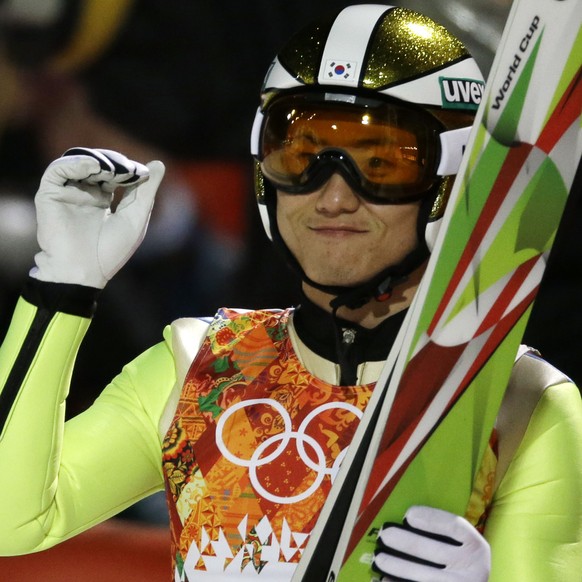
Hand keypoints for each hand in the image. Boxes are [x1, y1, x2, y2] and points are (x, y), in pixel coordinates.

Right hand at [30, 147, 164, 288]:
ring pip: (79, 162)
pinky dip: (76, 163)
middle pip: (99, 165)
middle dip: (116, 163)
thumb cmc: (111, 251)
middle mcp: (84, 195)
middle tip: (129, 169)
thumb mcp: (136, 217)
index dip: (129, 169)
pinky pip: (58, 170)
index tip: (141, 173)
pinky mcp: (50, 195)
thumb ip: (147, 190)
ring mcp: (67, 194)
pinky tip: (94, 166)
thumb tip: (159, 163)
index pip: (116, 173)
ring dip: (99, 160)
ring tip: (114, 168)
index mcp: (103, 201)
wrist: (83, 271)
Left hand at [373, 505, 489, 581]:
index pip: (454, 526)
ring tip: (379, 559)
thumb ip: (442, 537)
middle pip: (436, 551)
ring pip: (426, 576)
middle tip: (384, 535)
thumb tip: (404, 523)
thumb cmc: (458, 565)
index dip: (430, 518)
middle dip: (406, 542)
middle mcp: (475, 568)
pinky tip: (385, 580)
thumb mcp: (460, 549)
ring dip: (398, 566)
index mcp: (476, 548)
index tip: (408, 514)